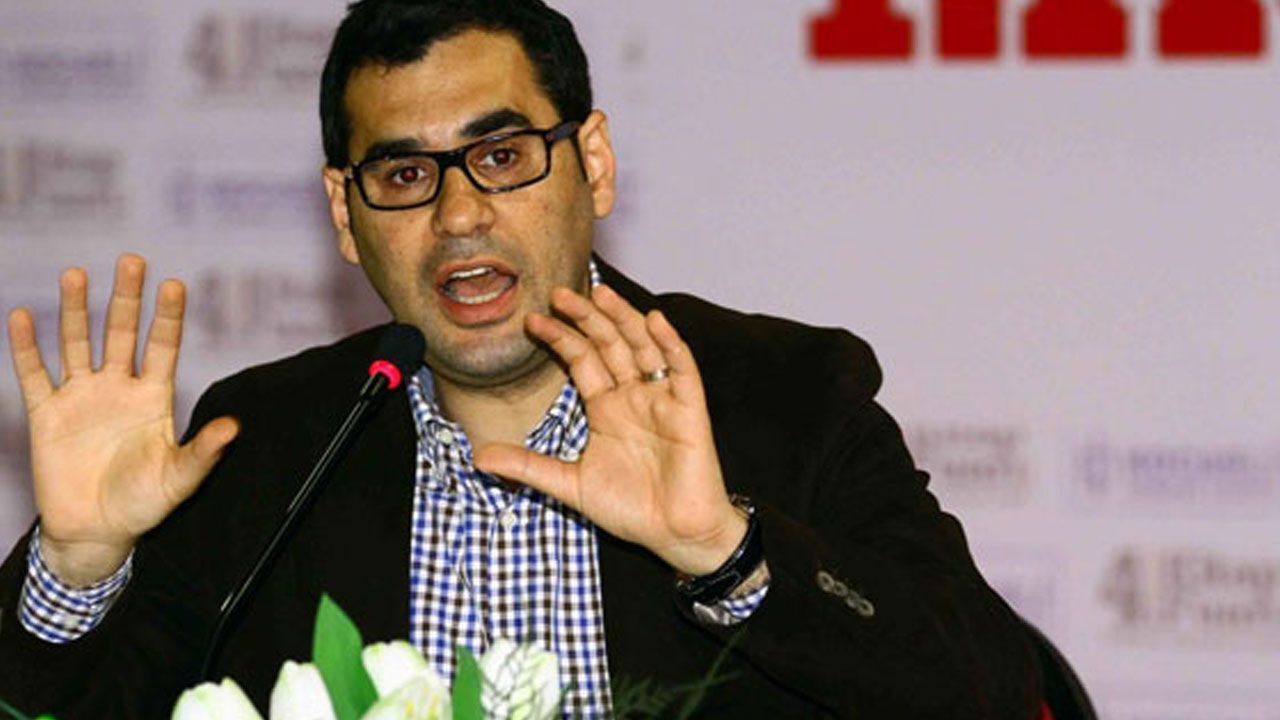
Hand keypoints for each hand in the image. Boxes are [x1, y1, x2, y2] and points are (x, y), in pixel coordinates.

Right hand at [6, 254, 237, 586]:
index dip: (168, 317)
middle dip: (125, 298)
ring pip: (78, 343)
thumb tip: (234, 427)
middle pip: (121, 333)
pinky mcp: (48, 415)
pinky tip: (21, 315)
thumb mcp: (179, 480)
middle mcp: (118, 389)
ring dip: (75, 310)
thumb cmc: (144, 504)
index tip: (174, 284)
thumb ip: (203, 452)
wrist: (96, 531)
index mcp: (154, 398)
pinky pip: (35, 375)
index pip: (163, 347)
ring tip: (75, 274)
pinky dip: (27, 347)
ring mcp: (82, 398)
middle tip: (131, 260)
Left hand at [473, 285, 745, 575]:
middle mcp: (634, 396)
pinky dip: (671, 344)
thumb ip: (528, 467)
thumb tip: (478, 457)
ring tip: (601, 293)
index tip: (532, 321)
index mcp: (607, 408)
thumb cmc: (631, 509)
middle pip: (610, 344)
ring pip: (644, 347)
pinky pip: (682, 370)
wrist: (675, 535)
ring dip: (625, 318)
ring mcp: (662, 400)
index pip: (582, 360)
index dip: (560, 338)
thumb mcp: (569, 485)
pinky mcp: (689, 410)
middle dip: (587, 317)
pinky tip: (655, 322)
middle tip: (558, 293)